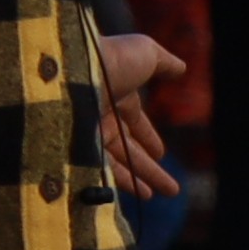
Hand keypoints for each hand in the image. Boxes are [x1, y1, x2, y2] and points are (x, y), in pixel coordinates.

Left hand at [90, 31, 174, 201]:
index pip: (134, 122)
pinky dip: (115, 182)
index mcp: (114, 95)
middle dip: (150, 168)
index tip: (160, 154)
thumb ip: (164, 62)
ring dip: (137, 181)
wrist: (67, 68)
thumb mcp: (145, 53)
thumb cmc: (108, 58)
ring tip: (154, 196)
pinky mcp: (73, 148)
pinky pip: (96, 170)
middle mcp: (98, 116)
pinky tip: (132, 193)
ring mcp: (84, 133)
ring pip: (115, 163)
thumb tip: (181, 68)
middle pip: (129, 148)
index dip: (149, 138)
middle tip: (170, 188)